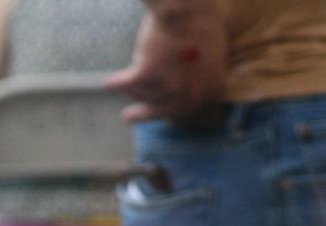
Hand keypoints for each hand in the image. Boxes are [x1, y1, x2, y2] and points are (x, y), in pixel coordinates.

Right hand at [104, 3, 226, 123]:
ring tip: (123, 91)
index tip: (161, 115)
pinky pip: (127, 82)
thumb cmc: (205, 22)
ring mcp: (168, 86)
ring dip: (132, 92)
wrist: (187, 8)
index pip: (188, 110)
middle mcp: (190, 94)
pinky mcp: (147, 74)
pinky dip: (117, 82)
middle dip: (145, 114)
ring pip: (145, 94)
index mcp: (212, 89)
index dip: (170, 112)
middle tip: (129, 115)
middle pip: (164, 110)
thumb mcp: (216, 51)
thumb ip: (207, 72)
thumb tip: (193, 78)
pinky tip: (109, 83)